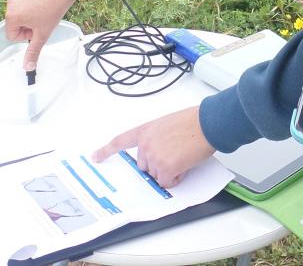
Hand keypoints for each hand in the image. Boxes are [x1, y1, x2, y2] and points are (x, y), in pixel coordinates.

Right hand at [5, 0, 107, 70]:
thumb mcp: (42, 34)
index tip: (38, 29)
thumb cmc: (52, 10)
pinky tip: (45, 1)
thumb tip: (27, 67)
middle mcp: (10, 4)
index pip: (12, 36)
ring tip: (45, 10)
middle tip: (43, 21)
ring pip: (21, 11)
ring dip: (31, 14)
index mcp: (11, 17)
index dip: (27, 36)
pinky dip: (33, 3)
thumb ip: (33, 51)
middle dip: (28, 25)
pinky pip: (25, 0)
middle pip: (16, 23)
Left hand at [92, 107, 213, 188]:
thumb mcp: (167, 124)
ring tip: (182, 156)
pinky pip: (167, 182)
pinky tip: (184, 164)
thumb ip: (156, 137)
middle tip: (175, 154)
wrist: (207, 124)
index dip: (106, 151)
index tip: (95, 157)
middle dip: (158, 165)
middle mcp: (146, 143)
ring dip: (169, 171)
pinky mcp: (165, 168)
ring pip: (156, 175)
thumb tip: (158, 152)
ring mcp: (154, 156)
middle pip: (144, 166)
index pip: (120, 141)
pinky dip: (176, 178)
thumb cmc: (193, 121)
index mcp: (145, 130)